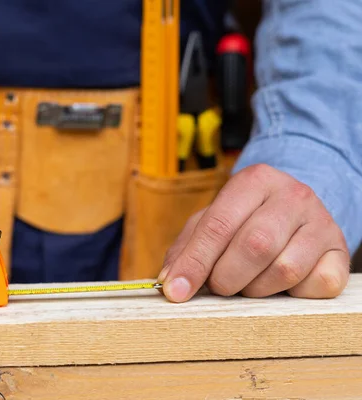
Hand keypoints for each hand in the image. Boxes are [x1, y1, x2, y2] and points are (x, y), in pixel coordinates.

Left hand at [158, 164, 349, 301]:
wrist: (296, 210)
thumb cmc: (244, 220)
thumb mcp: (212, 222)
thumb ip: (187, 249)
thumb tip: (169, 283)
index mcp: (254, 181)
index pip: (219, 224)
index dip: (195, 262)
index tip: (176, 291)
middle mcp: (293, 195)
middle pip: (254, 245)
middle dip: (227, 277)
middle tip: (220, 285)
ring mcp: (322, 222)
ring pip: (285, 269)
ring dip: (257, 288)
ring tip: (249, 282)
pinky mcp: (341, 252)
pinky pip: (317, 284)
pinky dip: (293, 294)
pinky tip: (282, 285)